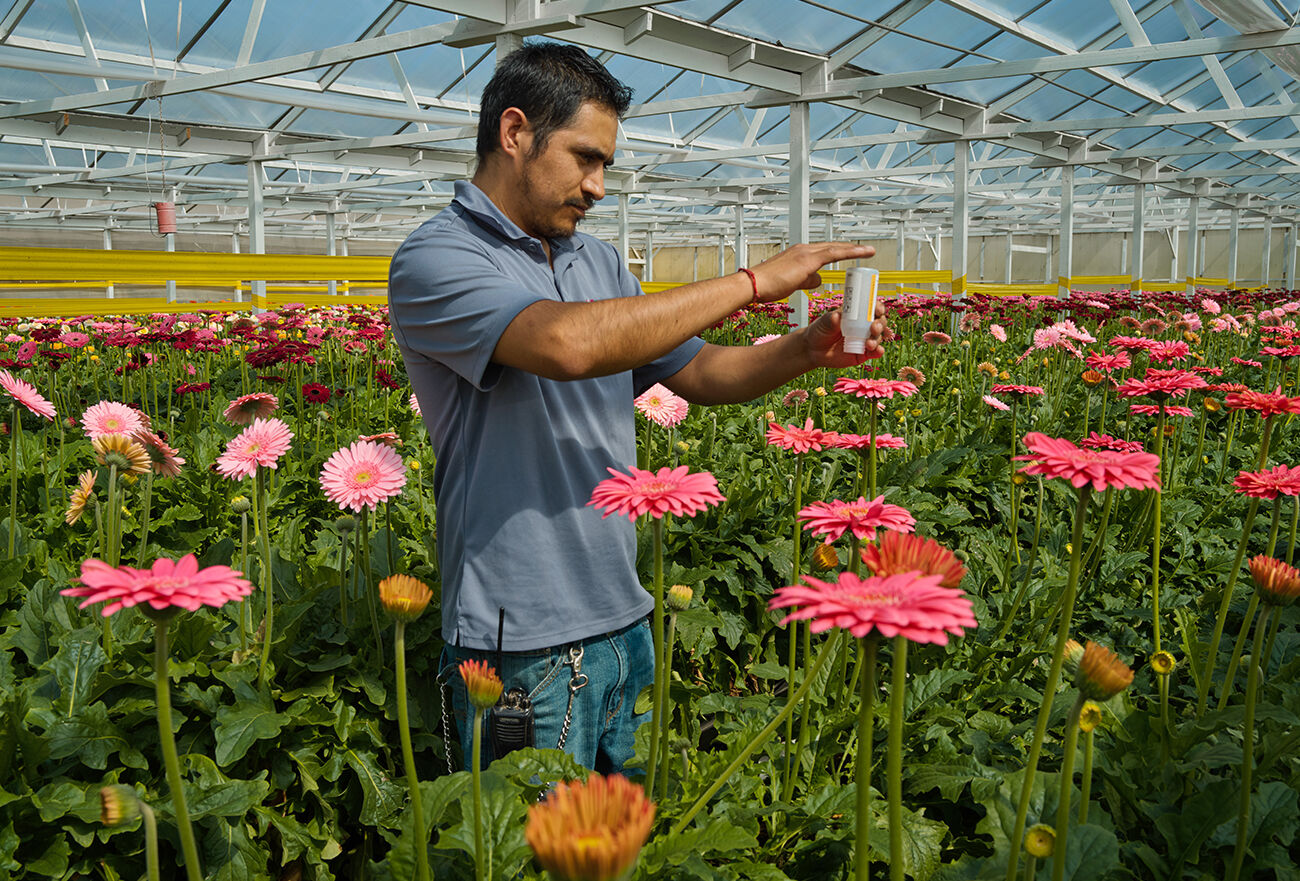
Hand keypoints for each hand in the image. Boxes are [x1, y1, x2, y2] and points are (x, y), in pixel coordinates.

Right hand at [749, 242, 874, 302]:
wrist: (754, 284)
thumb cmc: (766, 286)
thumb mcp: (791, 283)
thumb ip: (806, 280)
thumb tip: (819, 279)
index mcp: (798, 254)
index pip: (822, 251)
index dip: (837, 251)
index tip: (849, 253)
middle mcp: (803, 249)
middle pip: (831, 246)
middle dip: (848, 248)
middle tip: (864, 250)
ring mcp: (805, 252)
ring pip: (835, 247)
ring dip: (853, 249)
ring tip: (868, 251)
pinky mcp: (808, 259)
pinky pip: (834, 253)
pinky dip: (850, 252)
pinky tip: (862, 253)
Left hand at [804, 304, 887, 368]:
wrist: (813, 349)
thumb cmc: (820, 331)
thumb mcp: (823, 322)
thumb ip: (831, 319)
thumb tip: (836, 316)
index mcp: (856, 314)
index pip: (871, 308)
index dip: (877, 307)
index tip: (877, 309)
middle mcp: (863, 326)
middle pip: (879, 322)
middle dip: (880, 324)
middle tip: (873, 328)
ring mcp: (863, 340)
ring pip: (878, 337)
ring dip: (877, 339)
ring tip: (868, 344)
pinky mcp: (862, 353)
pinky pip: (874, 352)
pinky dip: (878, 351)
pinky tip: (878, 351)